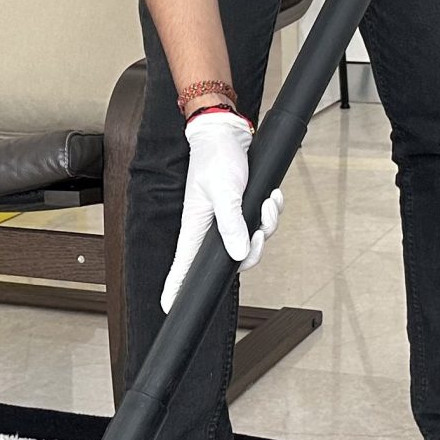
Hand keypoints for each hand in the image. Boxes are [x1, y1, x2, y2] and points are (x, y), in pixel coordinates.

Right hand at [163, 109, 282, 313]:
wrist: (227, 134)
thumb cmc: (215, 158)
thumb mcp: (224, 191)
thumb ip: (231, 223)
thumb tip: (239, 252)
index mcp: (197, 228)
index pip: (184, 267)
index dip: (177, 288)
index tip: (169, 305)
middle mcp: (211, 229)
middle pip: (234, 261)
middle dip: (254, 249)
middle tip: (259, 231)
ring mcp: (228, 221)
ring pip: (252, 242)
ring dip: (267, 224)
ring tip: (266, 203)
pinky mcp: (242, 211)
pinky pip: (262, 224)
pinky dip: (271, 211)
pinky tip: (270, 197)